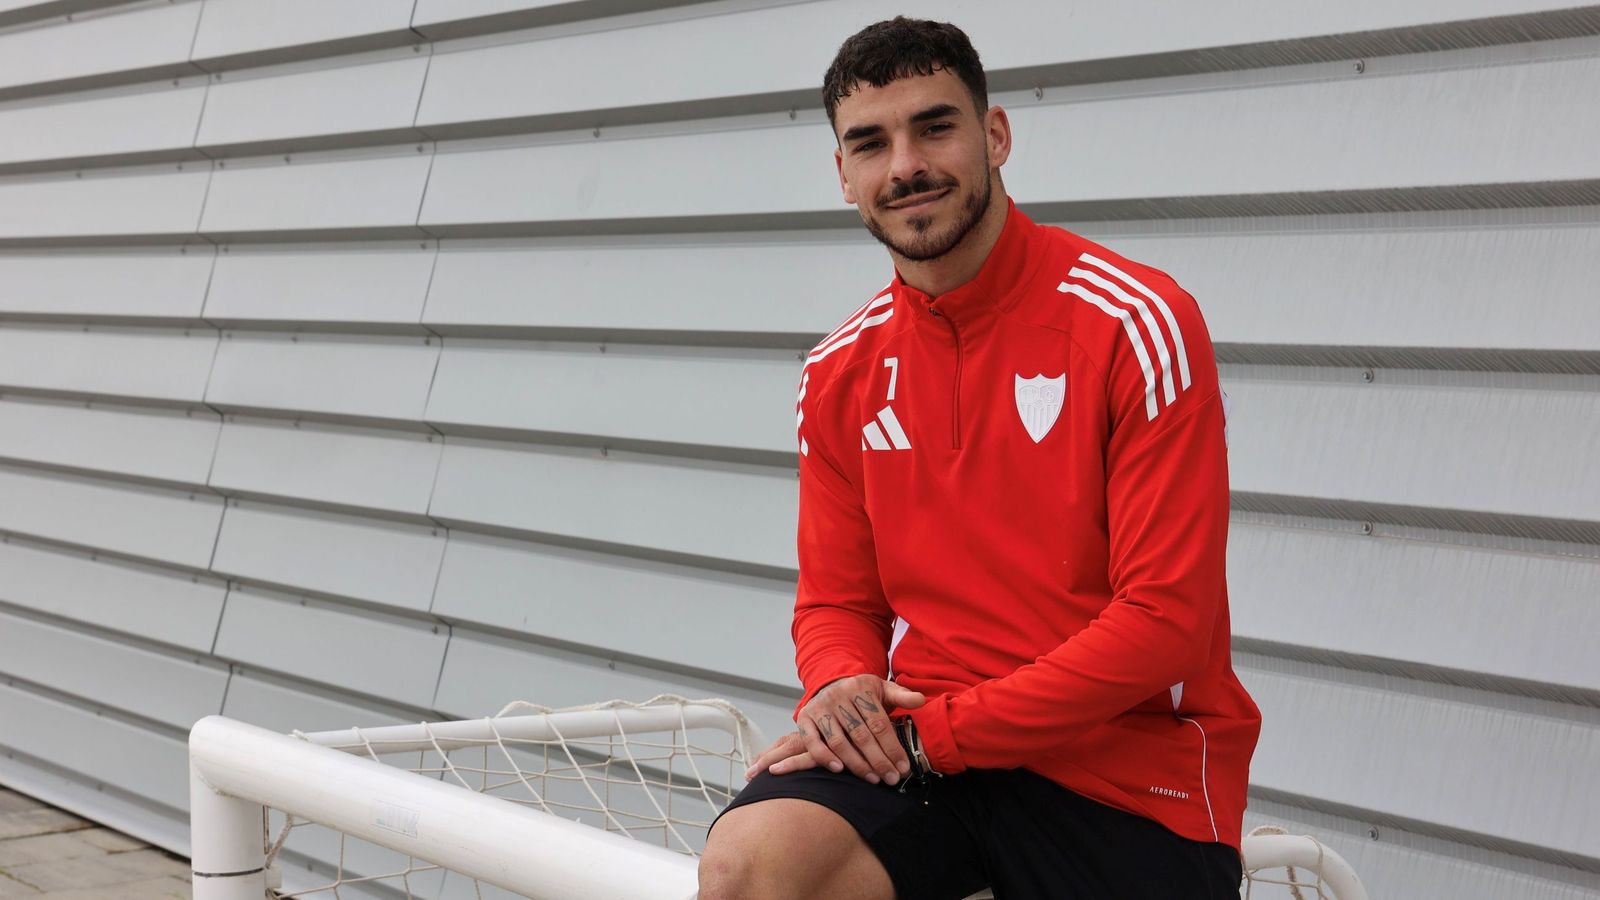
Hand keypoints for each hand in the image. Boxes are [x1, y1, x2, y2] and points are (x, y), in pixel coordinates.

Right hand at [745, 675, 924, 785]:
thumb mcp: (883, 690)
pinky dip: (824, 757)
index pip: (879, 723)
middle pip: (861, 735)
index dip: (892, 747)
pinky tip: (839, 770)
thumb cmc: (861, 693)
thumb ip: (902, 695)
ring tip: (873, 779)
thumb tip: (921, 700)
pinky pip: (812, 741)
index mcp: (861, 688)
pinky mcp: (804, 717)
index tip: (903, 767)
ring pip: (839, 741)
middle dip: (879, 760)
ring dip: (856, 764)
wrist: (831, 684)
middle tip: (891, 779)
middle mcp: (838, 696)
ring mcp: (820, 707)